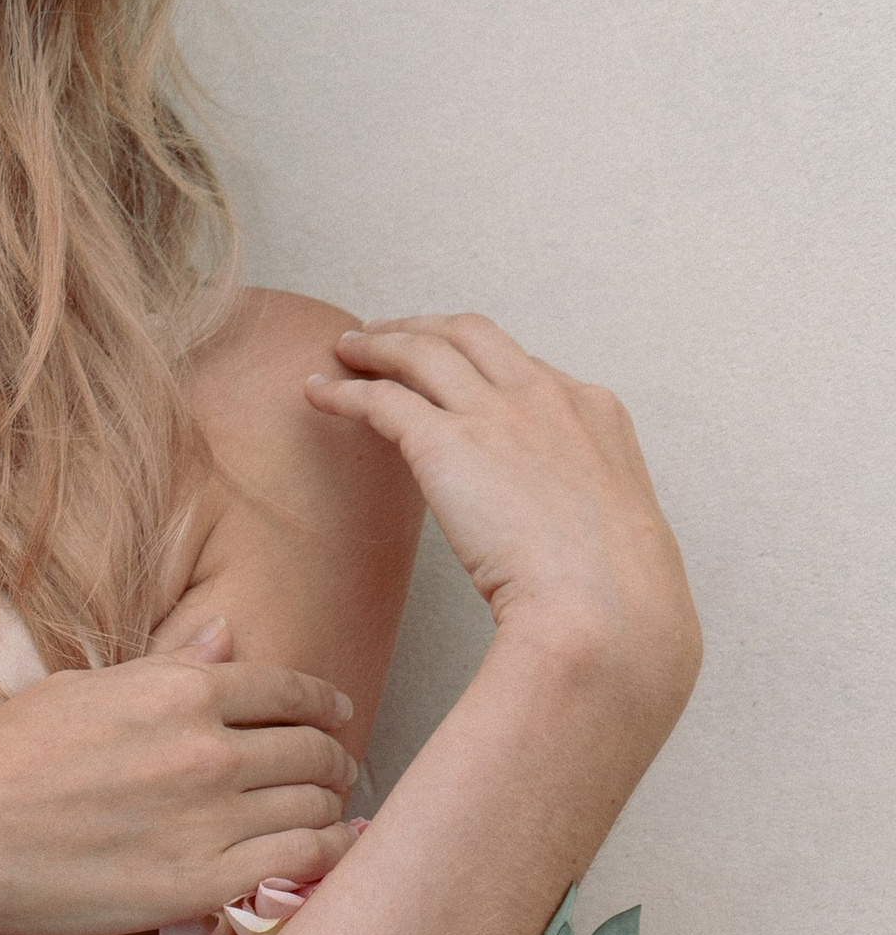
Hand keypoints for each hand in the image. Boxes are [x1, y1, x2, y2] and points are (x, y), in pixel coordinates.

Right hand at [0, 623, 362, 934]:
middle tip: (331, 772)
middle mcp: (207, 749)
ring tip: (325, 816)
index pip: (289, 689)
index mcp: (181, 690)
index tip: (335, 716)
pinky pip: (301, 864)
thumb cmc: (5, 755)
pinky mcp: (200, 883)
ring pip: (315, 806)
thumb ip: (168, 665)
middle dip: (331, 758)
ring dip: (329, 808)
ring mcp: (209, 818)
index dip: (323, 704)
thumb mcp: (87, 686)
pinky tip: (323, 857)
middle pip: (312, 750)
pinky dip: (326, 857)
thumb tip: (224, 634)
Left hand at [304, 314, 699, 732]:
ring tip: (344, 349)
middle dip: (423, 327)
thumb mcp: (615, 532)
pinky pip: (380, 400)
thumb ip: (582, 515)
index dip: (478, 359)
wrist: (605, 607)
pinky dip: (344, 392)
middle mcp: (544, 397)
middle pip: (470, 334)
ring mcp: (496, 414)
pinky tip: (318, 394)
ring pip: (421, 351)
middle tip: (384, 334)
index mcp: (594, 413)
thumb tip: (562, 545)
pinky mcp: (445, 441)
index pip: (524, 365)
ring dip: (377, 345)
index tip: (451, 365)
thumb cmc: (616, 596)